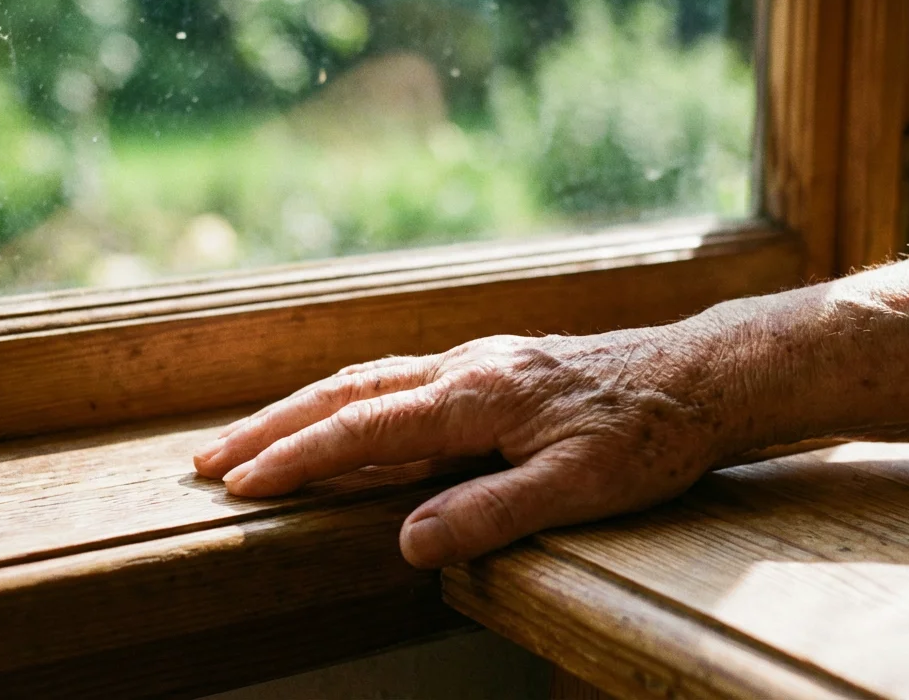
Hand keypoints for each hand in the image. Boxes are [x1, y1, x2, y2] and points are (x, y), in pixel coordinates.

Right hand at [193, 324, 743, 568]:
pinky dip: (349, 405)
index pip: (366, 427)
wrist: (702, 375)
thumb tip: (407, 544)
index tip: (241, 484)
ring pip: (370, 381)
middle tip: (207, 459)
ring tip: (250, 441)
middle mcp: (467, 368)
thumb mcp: (582, 486)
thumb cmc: (651, 433)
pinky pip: (401, 383)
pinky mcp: (493, 370)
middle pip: (348, 391)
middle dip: (273, 426)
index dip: (299, 458)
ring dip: (303, 411)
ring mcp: (478, 363)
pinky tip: (342, 425)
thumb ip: (494, 513)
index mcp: (479, 394)